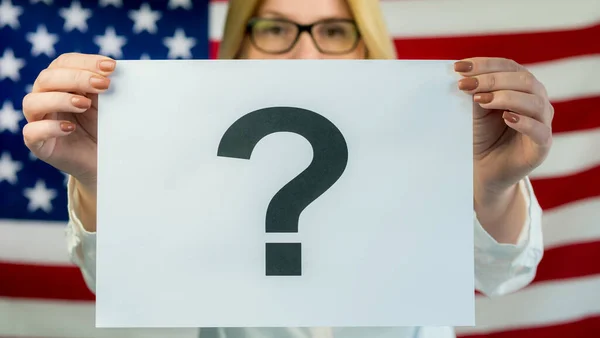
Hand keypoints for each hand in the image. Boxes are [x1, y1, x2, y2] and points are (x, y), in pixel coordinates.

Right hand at [22, 52, 115, 193]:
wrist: (108, 162)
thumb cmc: (107, 128)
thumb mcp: (110, 105)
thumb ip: (107, 87)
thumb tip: (116, 69)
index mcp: (61, 83)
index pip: (64, 63)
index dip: (86, 62)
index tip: (111, 67)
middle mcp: (46, 98)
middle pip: (47, 78)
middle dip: (77, 78)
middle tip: (103, 84)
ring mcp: (40, 121)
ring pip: (32, 102)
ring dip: (59, 99)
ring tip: (84, 104)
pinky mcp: (39, 144)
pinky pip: (32, 132)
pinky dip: (49, 128)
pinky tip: (70, 128)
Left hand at [454, 57, 553, 203]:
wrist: (483, 169)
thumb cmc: (481, 135)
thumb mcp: (475, 110)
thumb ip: (476, 92)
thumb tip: (465, 74)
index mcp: (521, 86)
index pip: (508, 67)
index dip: (484, 64)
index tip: (458, 67)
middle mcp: (537, 100)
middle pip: (523, 80)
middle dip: (492, 80)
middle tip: (465, 84)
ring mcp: (543, 122)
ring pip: (534, 101)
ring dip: (506, 97)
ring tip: (481, 100)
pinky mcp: (542, 145)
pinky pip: (540, 130)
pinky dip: (523, 122)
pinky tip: (506, 118)